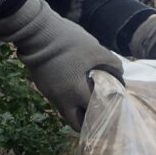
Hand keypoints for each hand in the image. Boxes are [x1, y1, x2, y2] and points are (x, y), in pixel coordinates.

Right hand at [0, 0, 122, 130]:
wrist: (35, 31)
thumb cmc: (69, 41)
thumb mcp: (96, 50)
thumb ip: (112, 64)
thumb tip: (120, 75)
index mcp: (75, 91)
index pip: (93, 114)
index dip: (105, 115)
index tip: (113, 113)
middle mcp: (61, 99)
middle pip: (75, 123)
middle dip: (88, 123)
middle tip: (99, 115)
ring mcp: (49, 94)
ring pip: (66, 112)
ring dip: (77, 111)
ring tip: (89, 102)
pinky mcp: (41, 86)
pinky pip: (58, 101)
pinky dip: (68, 101)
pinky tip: (76, 90)